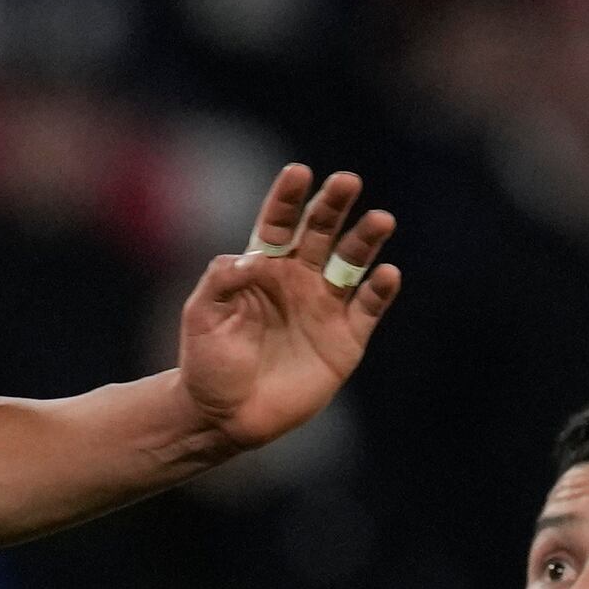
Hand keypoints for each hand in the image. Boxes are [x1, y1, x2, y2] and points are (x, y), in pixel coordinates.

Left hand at [170, 165, 402, 458]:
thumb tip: (248, 258)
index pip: (280, 223)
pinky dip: (380, 291)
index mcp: (264, 266)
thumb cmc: (208, 363)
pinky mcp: (346, 339)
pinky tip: (386, 274)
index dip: (289, 198)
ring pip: (352, 262)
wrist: (224, 416)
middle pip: (322, 231)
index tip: (299, 172)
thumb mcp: (202, 316)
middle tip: (347, 181)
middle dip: (334, 205)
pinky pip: (368, 308)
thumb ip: (220, 281)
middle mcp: (299, 279)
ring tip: (381, 220)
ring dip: (366, 240)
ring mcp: (325, 307)